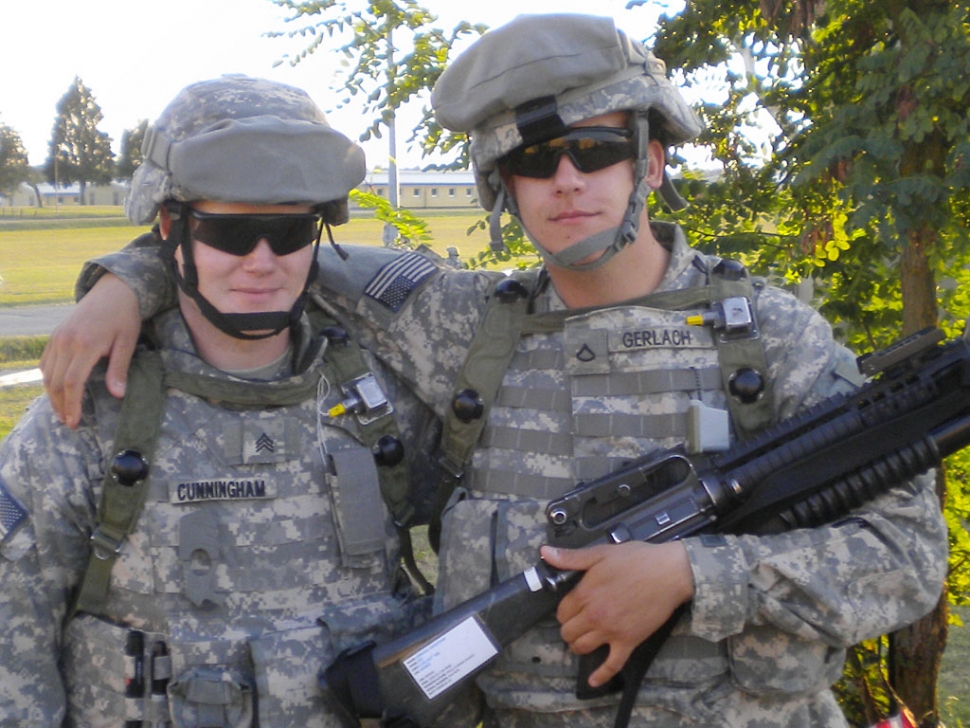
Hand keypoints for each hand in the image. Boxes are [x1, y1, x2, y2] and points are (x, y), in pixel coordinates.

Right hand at [41, 274, 140, 428]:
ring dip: (52, 396)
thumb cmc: (125, 316)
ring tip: (63, 412)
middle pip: (54, 382)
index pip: (72, 382)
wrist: (113, 290)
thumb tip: (117, 395)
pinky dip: (48, 379)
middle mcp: (66, 341)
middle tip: (69, 423)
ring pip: (46, 374)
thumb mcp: (127, 342)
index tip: (74, 422)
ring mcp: (57, 337)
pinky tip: (57, 392)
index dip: (72, 404)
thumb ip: (119, 368)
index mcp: (86, 344)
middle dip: (60, 405)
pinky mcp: (55, 335)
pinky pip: (45, 362)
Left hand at [540, 541, 693, 688]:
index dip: (564, 610)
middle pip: (568, 632)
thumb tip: (544, 552)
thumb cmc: (636, 560)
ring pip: (582, 648)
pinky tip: (593, 681)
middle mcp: (594, 616)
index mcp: (585, 594)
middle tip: (577, 622)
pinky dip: (601, 675)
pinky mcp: (628, 642)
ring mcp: (610, 632)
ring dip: (578, 645)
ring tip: (582, 639)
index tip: (572, 607)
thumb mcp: (600, 553)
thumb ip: (570, 557)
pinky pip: (612, 665)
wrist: (668, 573)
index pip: (561, 612)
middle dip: (569, 627)